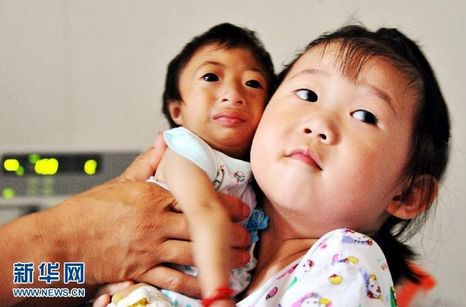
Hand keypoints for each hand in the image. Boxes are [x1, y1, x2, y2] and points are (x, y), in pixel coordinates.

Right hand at [36, 136, 250, 297]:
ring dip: (220, 256)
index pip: (197, 199)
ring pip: (194, 252)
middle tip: (246, 236)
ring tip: (238, 258)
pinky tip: (209, 285)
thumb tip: (163, 142)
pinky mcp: (141, 270)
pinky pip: (173, 278)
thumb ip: (147, 164)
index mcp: (153, 197)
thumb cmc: (88, 212)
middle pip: (201, 227)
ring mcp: (149, 247)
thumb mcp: (120, 182)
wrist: (61, 242)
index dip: (223, 204)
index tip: (240, 209)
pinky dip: (193, 283)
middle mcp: (155, 222)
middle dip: (229, 233)